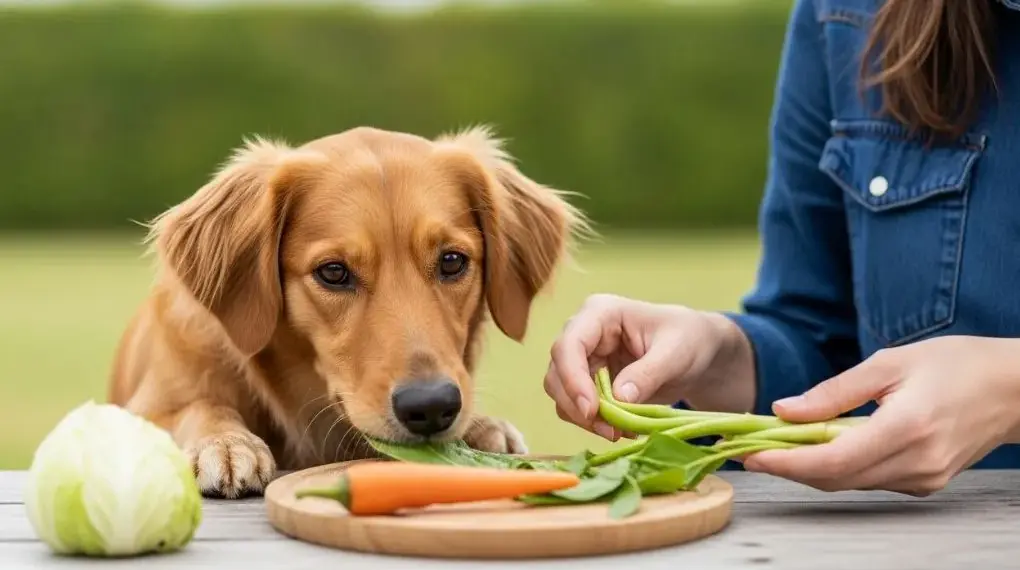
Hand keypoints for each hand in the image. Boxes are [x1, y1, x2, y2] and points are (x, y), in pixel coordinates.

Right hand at [544, 294, 754, 440]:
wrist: (698, 353)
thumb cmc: (689, 339)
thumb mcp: (676, 352)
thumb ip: (648, 373)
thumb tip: (619, 398)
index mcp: (601, 313)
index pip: (570, 344)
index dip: (572, 378)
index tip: (591, 410)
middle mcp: (584, 333)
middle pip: (558, 371)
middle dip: (577, 405)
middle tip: (609, 430)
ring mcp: (583, 359)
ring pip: (561, 392)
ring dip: (584, 418)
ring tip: (618, 433)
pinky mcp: (589, 381)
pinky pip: (576, 406)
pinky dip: (593, 423)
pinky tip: (620, 430)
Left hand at [743, 336, 1019, 495]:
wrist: (1014, 388)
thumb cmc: (957, 365)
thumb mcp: (889, 362)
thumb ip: (834, 392)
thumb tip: (783, 410)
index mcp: (906, 428)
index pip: (832, 460)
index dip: (786, 462)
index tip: (751, 454)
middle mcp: (916, 462)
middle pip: (835, 478)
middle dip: (788, 467)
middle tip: (750, 451)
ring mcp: (923, 479)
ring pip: (850, 483)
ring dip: (810, 468)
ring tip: (775, 446)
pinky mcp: (925, 483)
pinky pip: (869, 480)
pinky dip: (838, 467)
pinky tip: (818, 448)